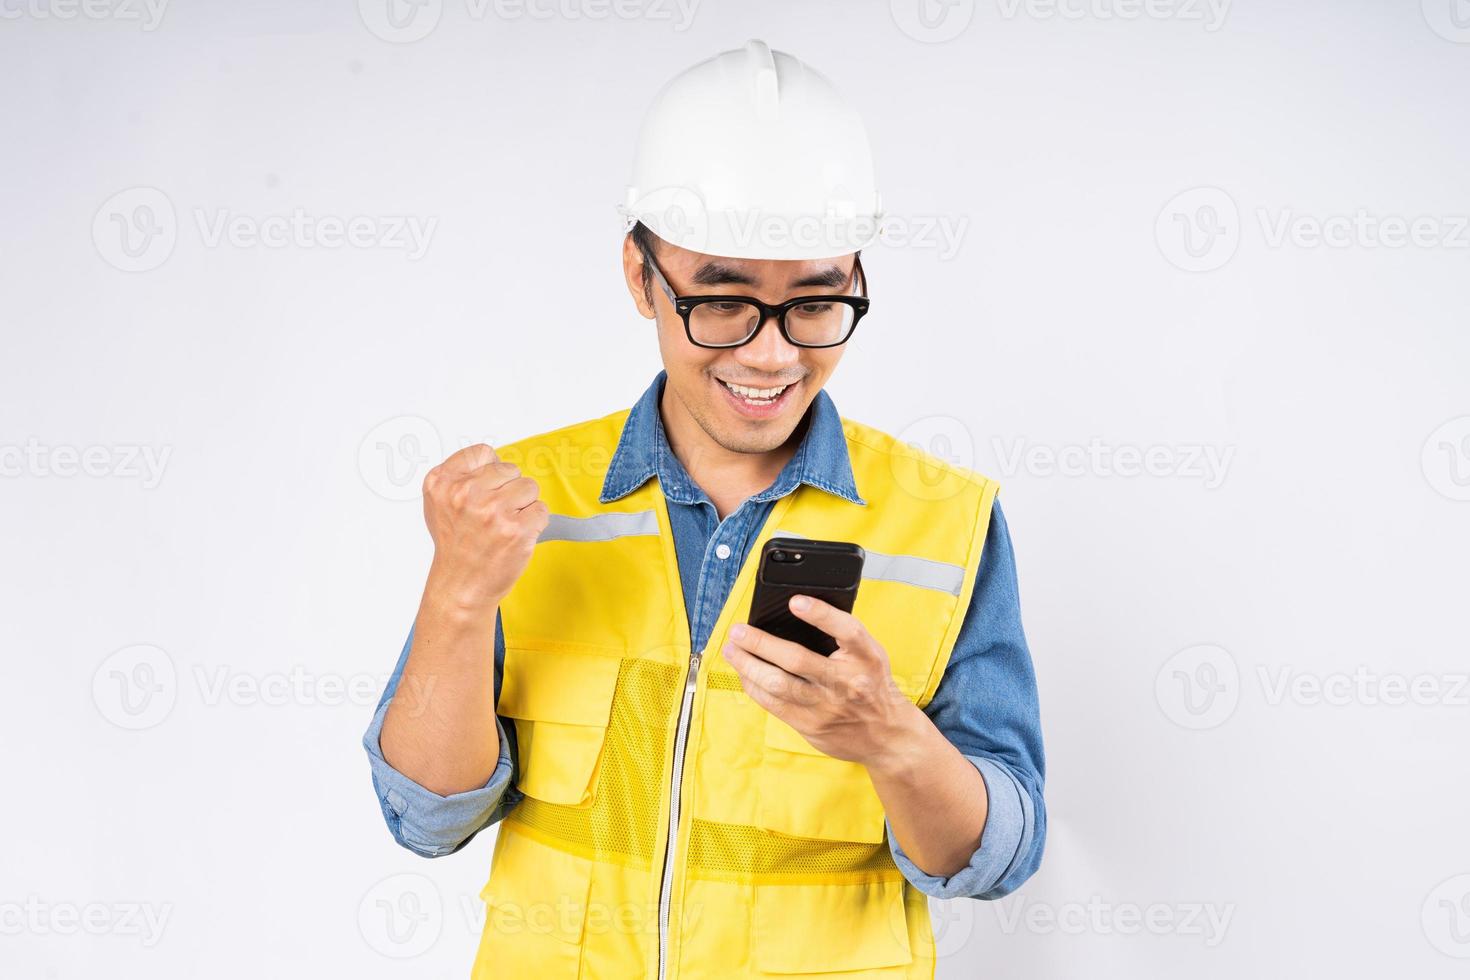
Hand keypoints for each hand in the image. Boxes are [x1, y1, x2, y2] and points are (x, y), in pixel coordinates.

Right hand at [420, 443, 549, 611]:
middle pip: (510, 469)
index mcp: (443, 482)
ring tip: (504, 526)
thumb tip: (494, 460)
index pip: (483, 452)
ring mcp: (492, 511)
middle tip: (493, 516)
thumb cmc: (455, 546)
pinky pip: (541, 510)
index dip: (492, 473)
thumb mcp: (440, 504)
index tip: (487, 491)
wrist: (461, 586)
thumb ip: (462, 477)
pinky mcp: (517, 530)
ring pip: (529, 487)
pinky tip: (515, 537)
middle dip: (508, 490)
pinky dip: (534, 524)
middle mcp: (466, 494)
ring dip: (523, 506)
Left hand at [721, 595, 922, 767]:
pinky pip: (774, 705)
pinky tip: (744, 674)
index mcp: (867, 658)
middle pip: (798, 660)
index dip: (820, 614)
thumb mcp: (869, 655)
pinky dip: (754, 686)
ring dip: (748, 665)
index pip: (847, 630)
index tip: (794, 600)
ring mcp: (827, 708)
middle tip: (737, 630)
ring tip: (731, 650)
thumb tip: (794, 611)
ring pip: (778, 685)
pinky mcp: (811, 727)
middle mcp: (847, 682)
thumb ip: (841, 635)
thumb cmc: (871, 683)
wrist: (887, 735)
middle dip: (760, 643)